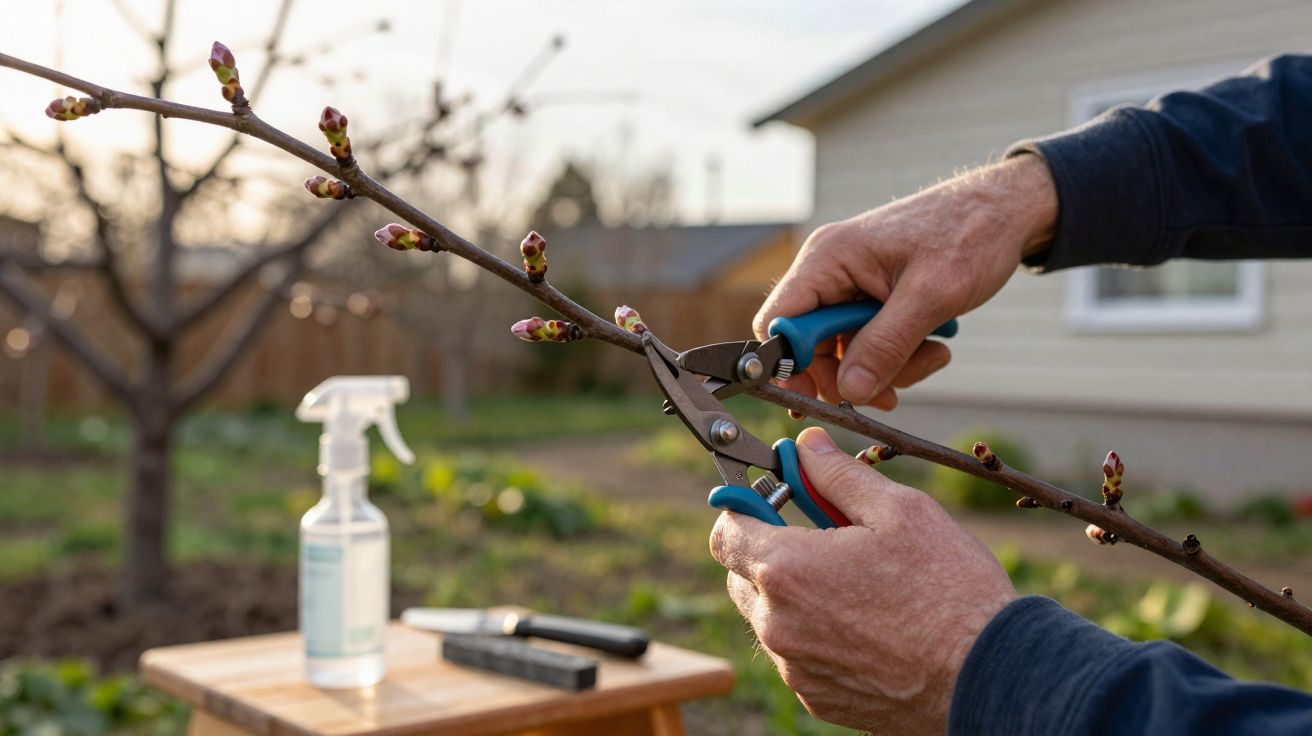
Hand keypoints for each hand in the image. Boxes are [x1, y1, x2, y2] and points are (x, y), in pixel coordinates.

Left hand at [709, 427, 1017, 733]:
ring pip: (771, 618)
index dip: (744, 508)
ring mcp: (795, 667)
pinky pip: (798, 655)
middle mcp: (778, 624)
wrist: (988, 676)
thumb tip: (806, 446)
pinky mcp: (817, 698)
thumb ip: (839, 475)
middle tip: (825, 538)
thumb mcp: (899, 510)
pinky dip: (817, 635)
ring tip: (857, 585)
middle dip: (771, 551)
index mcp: (787, 569)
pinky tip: (867, 625)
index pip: (725, 532)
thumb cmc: (948, 588)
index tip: (771, 499)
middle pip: (742, 576)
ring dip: (795, 596)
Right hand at [754, 155, 1056, 408]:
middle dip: (852, 374)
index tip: (823, 395)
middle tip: (893, 391)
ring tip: (933, 354)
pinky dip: (898, 357)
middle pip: (810, 347)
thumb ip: (886, 344)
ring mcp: (849, 286)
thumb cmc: (970, 234)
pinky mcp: (870, 299)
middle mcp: (829, 272)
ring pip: (844, 353)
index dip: (791, 364)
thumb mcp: (932, 295)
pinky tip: (932, 346)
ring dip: (886, 368)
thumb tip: (849, 390)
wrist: (1005, 212)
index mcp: (828, 259)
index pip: (778, 322)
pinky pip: (867, 344)